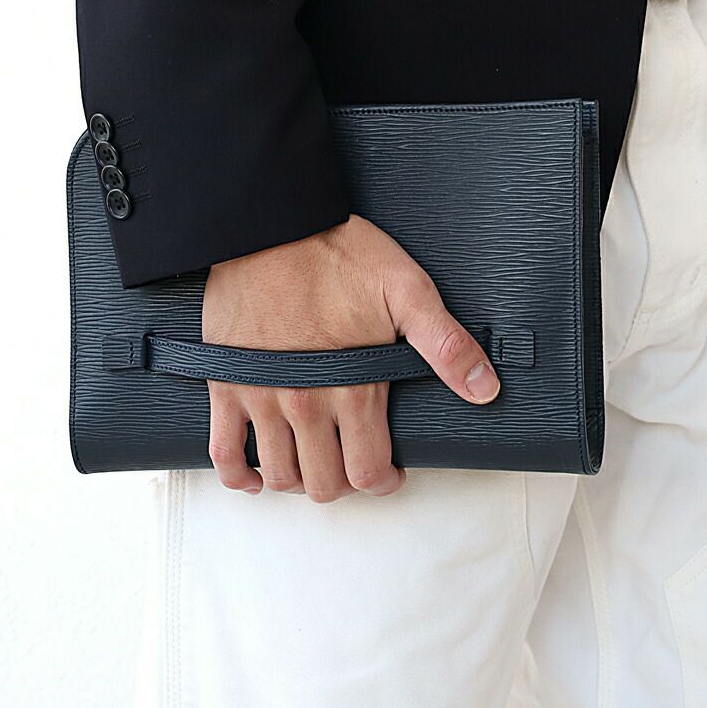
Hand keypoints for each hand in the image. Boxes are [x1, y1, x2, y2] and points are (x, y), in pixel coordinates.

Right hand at [203, 215, 498, 502]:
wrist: (273, 225)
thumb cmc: (338, 252)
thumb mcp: (407, 291)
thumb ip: (445, 345)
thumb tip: (484, 388)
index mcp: (352, 386)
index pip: (367, 471)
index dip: (382, 482)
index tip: (388, 473)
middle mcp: (304, 401)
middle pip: (323, 482)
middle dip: (343, 482)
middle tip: (353, 463)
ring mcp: (261, 396)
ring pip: (279, 474)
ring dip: (299, 480)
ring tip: (314, 462)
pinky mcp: (226, 383)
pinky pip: (222, 451)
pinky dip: (239, 474)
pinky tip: (255, 476)